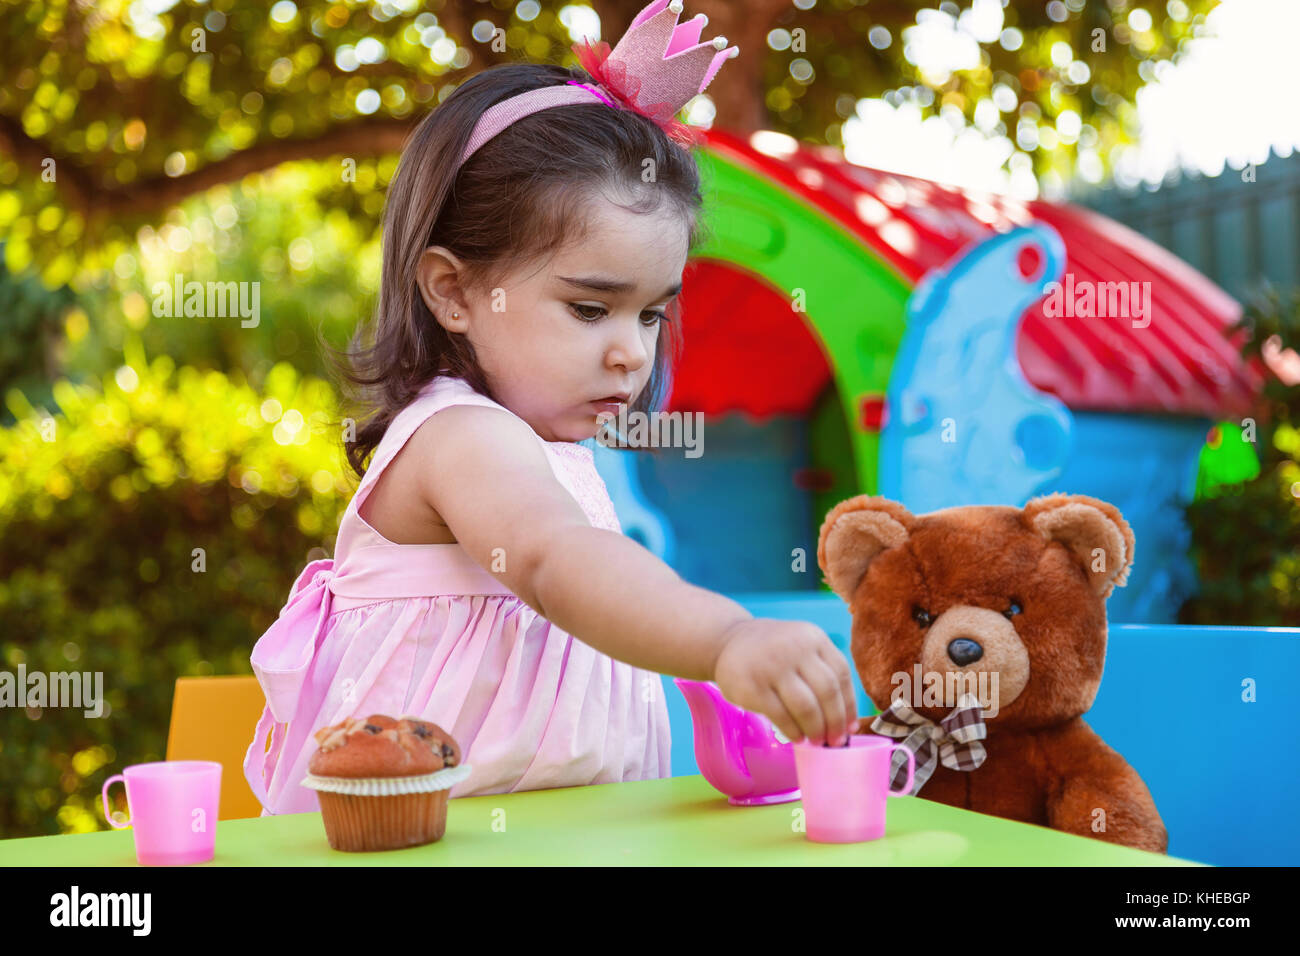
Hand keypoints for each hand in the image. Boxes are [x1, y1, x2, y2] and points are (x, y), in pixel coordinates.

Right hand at [711, 618, 857, 745]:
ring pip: (806, 707)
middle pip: (827, 692)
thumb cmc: (774, 652)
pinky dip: (793, 731)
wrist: (728, 641)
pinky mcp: (752, 687)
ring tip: (816, 741)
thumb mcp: (802, 647)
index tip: (850, 727)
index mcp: (813, 638)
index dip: (849, 705)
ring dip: (815, 730)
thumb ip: (824, 674)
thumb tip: (848, 723)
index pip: (841, 675)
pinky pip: (781, 716)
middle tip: (835, 741)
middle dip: (835, 722)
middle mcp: (795, 648)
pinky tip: (797, 737)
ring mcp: (771, 666)